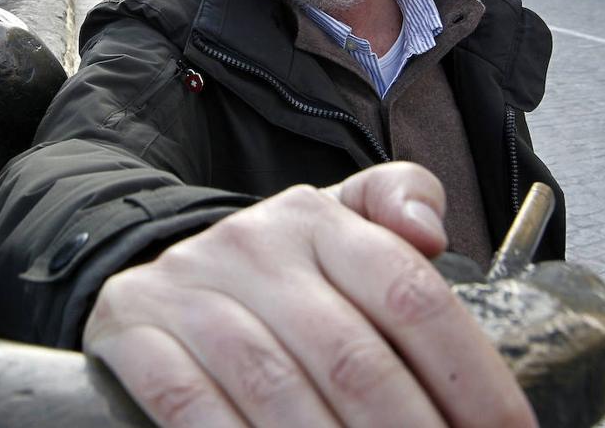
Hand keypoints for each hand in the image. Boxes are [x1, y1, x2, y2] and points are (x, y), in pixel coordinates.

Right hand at [82, 162, 535, 426]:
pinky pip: (188, 402)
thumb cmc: (277, 272)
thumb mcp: (339, 222)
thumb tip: (429, 232)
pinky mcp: (132, 329)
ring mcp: (187, 288)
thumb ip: (399, 202)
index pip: (409, 294)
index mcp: (316, 219)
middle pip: (352, 358)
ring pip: (275, 388)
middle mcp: (251, 244)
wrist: (160, 272)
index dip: (471, 378)